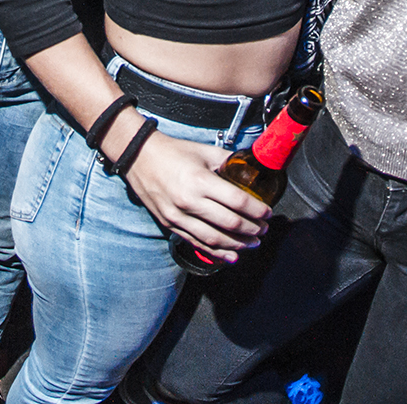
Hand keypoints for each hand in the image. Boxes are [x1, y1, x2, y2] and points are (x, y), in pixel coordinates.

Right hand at [121, 129, 268, 261]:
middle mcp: (189, 200)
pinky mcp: (170, 224)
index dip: (257, 210)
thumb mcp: (204, 151)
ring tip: (253, 243)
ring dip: (238, 244)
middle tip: (263, 229)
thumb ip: (228, 160)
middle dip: (252, 229)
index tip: (267, 212)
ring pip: (214, 238)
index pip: (237, 200)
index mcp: (200, 180)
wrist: (139, 158)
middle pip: (229, 223)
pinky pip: (197, 242)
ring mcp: (178, 215)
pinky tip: (231, 254)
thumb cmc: (172, 152)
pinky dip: (216, 251)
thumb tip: (249, 167)